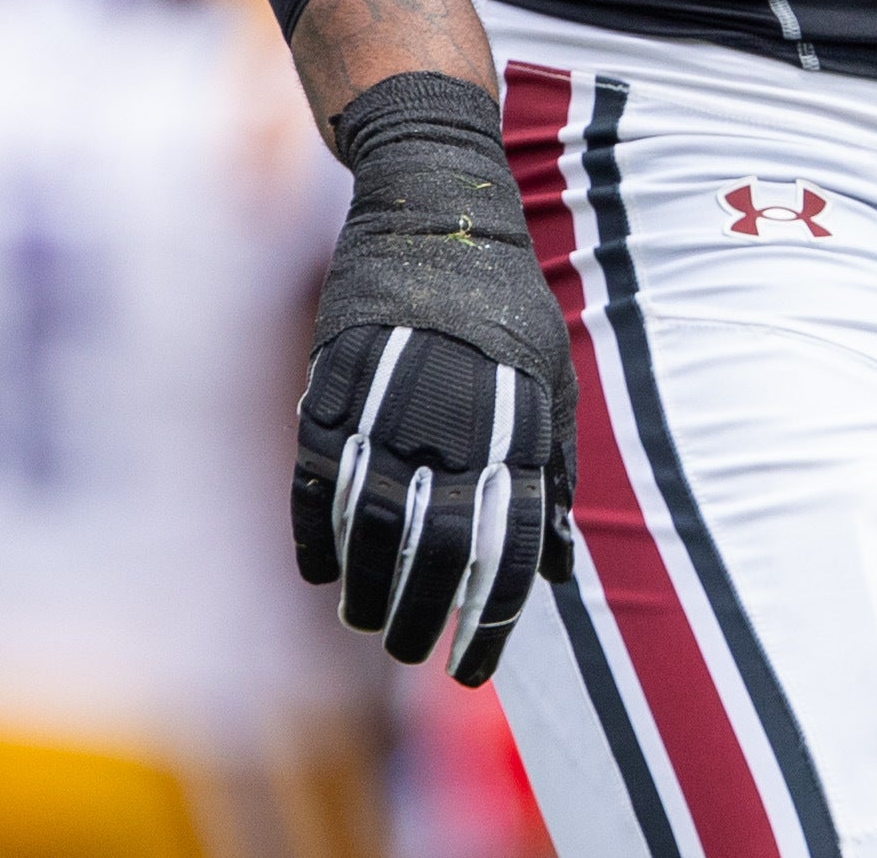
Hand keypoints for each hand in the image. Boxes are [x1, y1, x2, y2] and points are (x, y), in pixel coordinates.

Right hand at [294, 71, 579, 684]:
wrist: (437, 204)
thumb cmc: (506, 304)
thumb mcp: (553, 379)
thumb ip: (556, 473)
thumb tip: (561, 571)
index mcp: (517, 421)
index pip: (508, 549)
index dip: (492, 621)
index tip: (477, 671)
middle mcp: (455, 418)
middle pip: (435, 550)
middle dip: (423, 619)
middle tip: (416, 653)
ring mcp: (388, 401)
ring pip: (370, 527)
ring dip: (367, 589)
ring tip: (371, 622)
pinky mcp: (332, 383)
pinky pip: (315, 481)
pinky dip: (315, 536)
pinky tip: (321, 573)